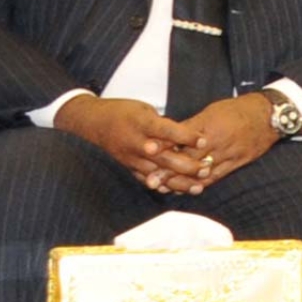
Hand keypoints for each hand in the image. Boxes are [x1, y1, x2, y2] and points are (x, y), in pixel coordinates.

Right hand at [54, 94, 209, 192]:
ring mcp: (132, 159)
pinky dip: (164, 186)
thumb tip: (186, 136)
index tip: (203, 140)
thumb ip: (164, 125)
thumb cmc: (125, 112)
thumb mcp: (145, 110)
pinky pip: (148, 180)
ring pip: (159, 174)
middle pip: (165, 157)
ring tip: (198, 186)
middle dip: (187, 165)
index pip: (168, 131)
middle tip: (207, 168)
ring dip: (179, 182)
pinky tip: (179, 191)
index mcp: (142, 124)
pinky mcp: (129, 168)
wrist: (94, 124)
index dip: (186, 136)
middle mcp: (137, 143)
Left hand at [150, 92, 277, 191]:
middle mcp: (216, 140)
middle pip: (188, 157)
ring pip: (200, 171)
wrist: (268, 116)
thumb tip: (173, 135)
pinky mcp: (236, 162)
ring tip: (164, 188)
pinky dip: (201, 184)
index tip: (148, 151)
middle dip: (168, 169)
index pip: (181, 137)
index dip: (165, 145)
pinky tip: (189, 190)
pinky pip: (216, 176)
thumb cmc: (238, 110)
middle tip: (151, 179)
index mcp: (208, 124)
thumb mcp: (213, 110)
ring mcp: (227, 153)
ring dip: (182, 181)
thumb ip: (193, 125)